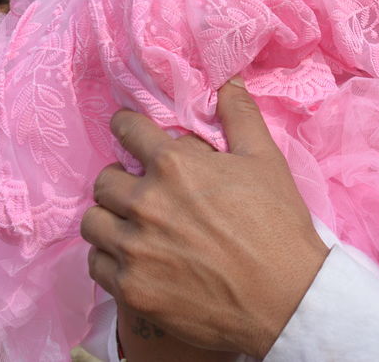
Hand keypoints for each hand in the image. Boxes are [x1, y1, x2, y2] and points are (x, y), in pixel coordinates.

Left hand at [81, 79, 329, 356]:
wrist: (285, 297)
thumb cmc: (278, 225)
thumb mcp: (265, 160)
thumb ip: (239, 115)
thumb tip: (227, 80)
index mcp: (175, 166)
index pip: (127, 130)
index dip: (127, 127)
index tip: (128, 132)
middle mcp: (146, 203)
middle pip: (105, 180)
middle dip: (120, 178)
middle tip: (139, 189)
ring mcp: (135, 249)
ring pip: (93, 222)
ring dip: (109, 218)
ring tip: (131, 224)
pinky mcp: (132, 289)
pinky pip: (96, 265)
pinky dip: (109, 259)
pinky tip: (133, 258)